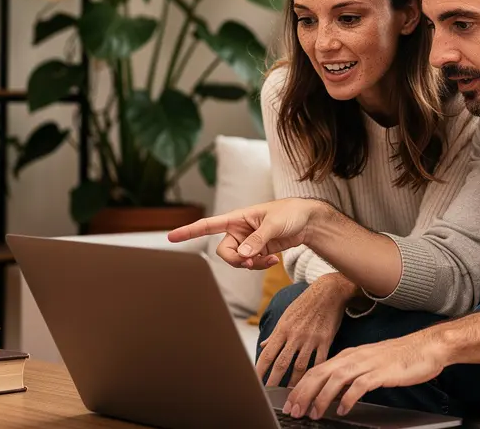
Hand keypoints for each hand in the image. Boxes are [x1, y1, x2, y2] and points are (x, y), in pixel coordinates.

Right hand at [167, 198, 326, 269]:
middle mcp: (238, 231)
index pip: (208, 225)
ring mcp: (247, 242)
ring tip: (268, 260)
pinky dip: (259, 266)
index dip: (189, 231)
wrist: (308, 221)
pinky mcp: (257, 251)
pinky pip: (250, 264)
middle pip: (223, 252)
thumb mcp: (274, 224)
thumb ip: (258, 239)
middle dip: (235, 260)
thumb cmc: (291, 213)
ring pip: (237, 261)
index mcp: (237, 218)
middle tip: (249, 261)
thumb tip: (243, 254)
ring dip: (250, 265)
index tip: (171, 237)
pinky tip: (273, 261)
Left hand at [258, 273, 357, 386]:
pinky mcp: (326, 340)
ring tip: (290, 394)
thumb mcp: (287, 315)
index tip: (256, 382)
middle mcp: (295, 335)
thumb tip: (263, 347)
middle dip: (274, 381)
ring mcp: (311, 338)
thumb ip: (275, 333)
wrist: (329, 291)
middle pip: (282, 363)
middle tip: (269, 395)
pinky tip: (313, 383)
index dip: (260, 370)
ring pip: (300, 366)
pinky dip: (315, 373)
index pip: (268, 354)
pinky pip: (319, 361)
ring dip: (294, 382)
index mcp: (283, 328)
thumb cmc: (306, 303)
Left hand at [282, 330, 449, 419]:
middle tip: (294, 410)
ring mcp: (367, 363)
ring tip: (314, 413)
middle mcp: (354, 357)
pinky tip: (342, 409)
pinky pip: (360, 385)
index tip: (291, 402)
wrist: (426, 348)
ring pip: (336, 378)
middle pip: (321, 373)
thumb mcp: (369, 364)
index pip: (318, 369)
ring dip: (321, 397)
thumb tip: (334, 393)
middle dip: (304, 392)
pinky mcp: (381, 372)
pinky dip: (348, 398)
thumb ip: (351, 376)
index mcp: (349, 355)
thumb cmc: (400, 358)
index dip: (301, 386)